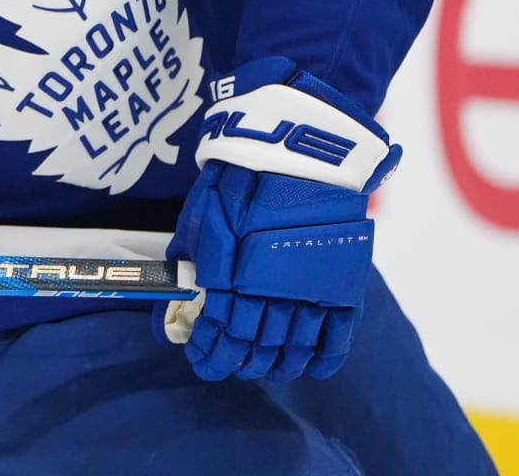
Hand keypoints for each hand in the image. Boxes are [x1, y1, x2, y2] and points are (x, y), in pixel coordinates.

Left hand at [158, 58, 399, 382]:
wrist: (299, 150)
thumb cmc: (241, 176)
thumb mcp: (202, 215)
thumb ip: (191, 261)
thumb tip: (176, 297)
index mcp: (233, 278)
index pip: (219, 332)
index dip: (208, 352)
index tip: (199, 360)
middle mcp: (271, 293)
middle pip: (254, 344)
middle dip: (236, 361)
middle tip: (226, 367)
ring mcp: (311, 291)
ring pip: (293, 347)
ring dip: (274, 365)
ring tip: (261, 369)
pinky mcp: (342, 283)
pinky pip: (337, 335)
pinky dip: (323, 358)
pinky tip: (310, 369)